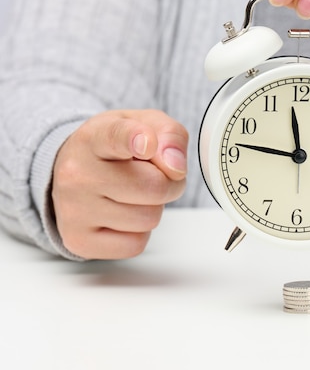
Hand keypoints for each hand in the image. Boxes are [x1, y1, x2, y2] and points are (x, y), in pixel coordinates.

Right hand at [52, 110, 187, 259]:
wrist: (74, 172)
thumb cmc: (116, 148)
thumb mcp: (146, 125)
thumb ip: (170, 135)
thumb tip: (176, 167)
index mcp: (95, 137)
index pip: (115, 137)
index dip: (135, 139)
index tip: (147, 143)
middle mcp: (77, 173)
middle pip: (154, 187)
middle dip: (168, 184)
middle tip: (154, 177)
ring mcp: (74, 210)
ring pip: (149, 218)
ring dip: (152, 208)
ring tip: (133, 194)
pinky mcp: (79, 241)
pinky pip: (136, 244)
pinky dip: (138, 232)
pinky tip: (121, 215)